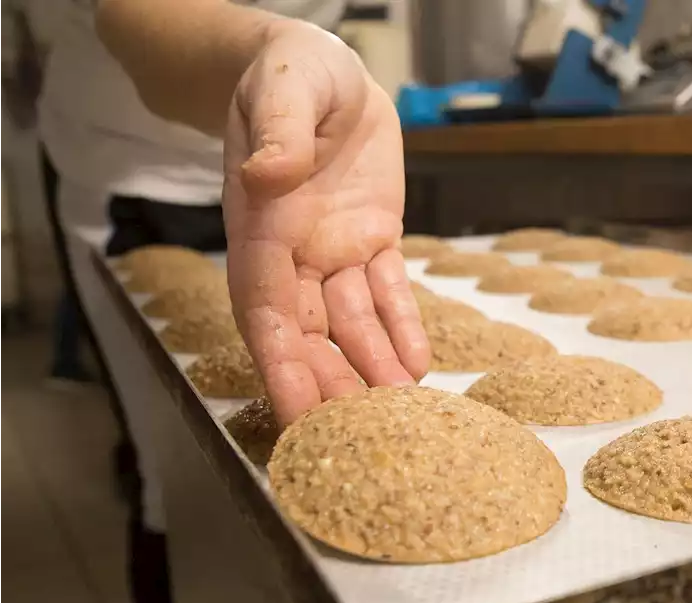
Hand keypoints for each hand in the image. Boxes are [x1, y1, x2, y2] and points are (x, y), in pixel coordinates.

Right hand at [223, 21, 429, 424]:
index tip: (294, 412)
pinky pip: (390, 290)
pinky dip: (403, 326)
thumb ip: (279, 132)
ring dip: (373, 366)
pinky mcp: (375, 236)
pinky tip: (419, 363)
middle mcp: (296, 250)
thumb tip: (268, 173)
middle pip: (310, 333)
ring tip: (402, 413)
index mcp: (263, 225)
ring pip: (353, 322)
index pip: (266, 309)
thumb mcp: (286, 88)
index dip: (280, 364)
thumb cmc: (291, 74)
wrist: (326, 69)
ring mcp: (337, 247)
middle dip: (330, 384)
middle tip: (358, 435)